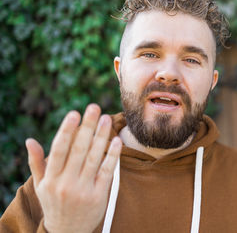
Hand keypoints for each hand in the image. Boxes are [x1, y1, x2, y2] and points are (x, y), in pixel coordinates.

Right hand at [26, 104, 121, 232]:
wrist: (67, 232)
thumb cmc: (54, 202)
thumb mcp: (42, 185)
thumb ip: (38, 162)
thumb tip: (30, 140)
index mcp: (51, 178)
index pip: (59, 149)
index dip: (67, 130)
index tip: (74, 113)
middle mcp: (66, 183)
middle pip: (79, 149)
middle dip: (87, 127)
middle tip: (94, 107)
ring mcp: (84, 189)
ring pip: (94, 158)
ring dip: (101, 136)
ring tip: (106, 119)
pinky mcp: (99, 195)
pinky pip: (106, 171)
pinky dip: (112, 156)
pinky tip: (116, 141)